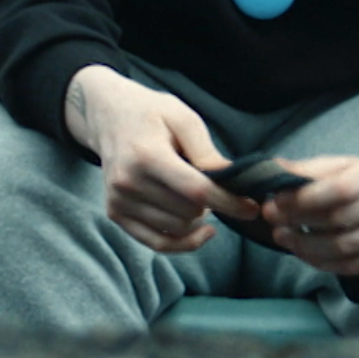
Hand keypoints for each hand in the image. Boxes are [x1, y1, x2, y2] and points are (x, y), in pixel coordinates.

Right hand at [64, 65, 258, 252]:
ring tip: (192, 194)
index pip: (196, 191)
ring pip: (178, 229)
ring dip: (195, 219)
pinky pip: (157, 243)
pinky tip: (200, 230)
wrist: (106, 115)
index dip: (229, 203)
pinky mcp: (115, 212)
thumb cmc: (150, 113)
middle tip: (209, 184)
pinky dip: (183, 243)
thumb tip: (234, 182)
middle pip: (189, 213)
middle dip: (210, 203)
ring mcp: (118, 200)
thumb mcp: (182, 118)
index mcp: (146, 155)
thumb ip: (207, 152)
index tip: (251, 207)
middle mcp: (127, 181)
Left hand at [261, 151, 358, 274]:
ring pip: (344, 249)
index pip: (339, 191)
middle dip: (298, 223)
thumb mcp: (342, 165)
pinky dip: (323, 263)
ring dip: (305, 247)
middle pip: (339, 221)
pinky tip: (304, 253)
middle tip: (272, 222)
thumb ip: (308, 170)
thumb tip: (272, 171)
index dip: (303, 200)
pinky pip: (354, 267)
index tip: (275, 203)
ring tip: (283, 237)